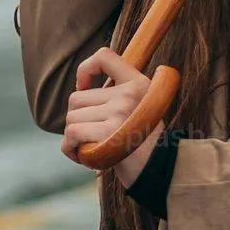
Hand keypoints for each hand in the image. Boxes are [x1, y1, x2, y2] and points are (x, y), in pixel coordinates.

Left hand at [63, 46, 164, 173]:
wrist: (158, 173)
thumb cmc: (141, 145)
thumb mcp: (137, 112)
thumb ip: (114, 97)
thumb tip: (78, 90)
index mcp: (138, 83)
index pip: (104, 56)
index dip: (85, 70)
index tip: (84, 88)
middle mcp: (129, 94)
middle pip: (76, 99)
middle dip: (77, 121)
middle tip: (93, 137)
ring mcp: (120, 111)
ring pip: (71, 119)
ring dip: (73, 139)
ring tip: (92, 148)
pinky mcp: (108, 132)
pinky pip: (71, 135)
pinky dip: (70, 149)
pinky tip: (83, 157)